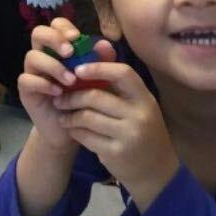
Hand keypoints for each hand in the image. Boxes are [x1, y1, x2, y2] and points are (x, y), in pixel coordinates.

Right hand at [17, 18, 110, 154]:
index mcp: (59, 49)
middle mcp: (44, 57)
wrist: (72, 131)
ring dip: (53, 66)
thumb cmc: (84, 101)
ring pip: (32, 56)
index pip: (55, 26)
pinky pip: (26, 79)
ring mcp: (33, 73)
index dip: (63, 27)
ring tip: (71, 81)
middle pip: (37, 33)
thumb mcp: (97, 81)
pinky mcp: (26, 91)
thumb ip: (101, 62)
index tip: (77, 38)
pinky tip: (59, 93)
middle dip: (53, 39)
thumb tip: (104, 44)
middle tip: (69, 52)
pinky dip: (43, 84)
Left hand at [53, 59, 179, 210]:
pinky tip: (72, 129)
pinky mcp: (115, 152)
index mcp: (144, 99)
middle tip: (60, 98)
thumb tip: (99, 44)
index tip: (77, 70)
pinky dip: (74, 131)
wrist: (154, 171)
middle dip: (72, 96)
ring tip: (63, 115)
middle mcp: (139, 115)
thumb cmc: (141, 131)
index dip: (98, 68)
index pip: (123, 73)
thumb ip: (117, 82)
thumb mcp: (137, 106)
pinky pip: (85, 136)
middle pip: (96, 97)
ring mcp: (128, 135)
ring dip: (69, 115)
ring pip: (86, 117)